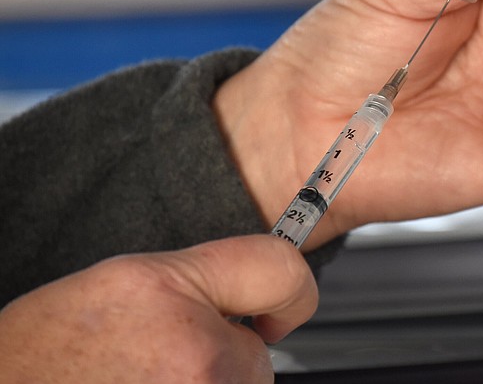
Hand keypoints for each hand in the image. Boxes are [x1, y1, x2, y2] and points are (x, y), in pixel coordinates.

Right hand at [0, 236, 317, 382]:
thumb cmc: (44, 359)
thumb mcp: (123, 283)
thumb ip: (202, 281)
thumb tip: (262, 300)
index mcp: (169, 292)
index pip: (282, 270)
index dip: (289, 290)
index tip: (278, 311)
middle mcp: (195, 355)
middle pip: (256, 355)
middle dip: (221, 356)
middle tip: (155, 361)